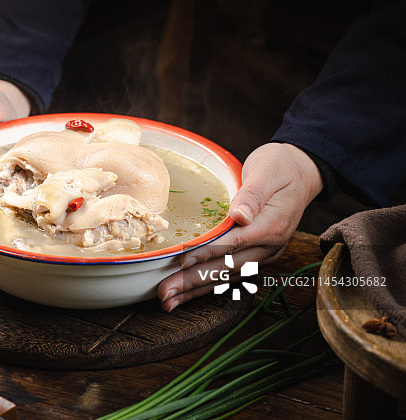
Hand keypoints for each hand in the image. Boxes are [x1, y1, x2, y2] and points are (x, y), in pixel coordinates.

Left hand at [157, 142, 323, 310]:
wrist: (304, 171)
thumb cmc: (280, 166)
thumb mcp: (266, 172)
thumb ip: (252, 195)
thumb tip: (240, 215)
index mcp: (271, 225)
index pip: (232, 244)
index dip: (205, 254)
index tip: (181, 263)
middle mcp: (269, 245)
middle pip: (226, 268)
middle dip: (193, 283)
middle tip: (164, 294)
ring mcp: (265, 252)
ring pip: (227, 276)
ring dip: (196, 291)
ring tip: (169, 301)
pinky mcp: (258, 254)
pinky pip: (231, 274)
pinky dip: (209, 285)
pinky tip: (188, 293)